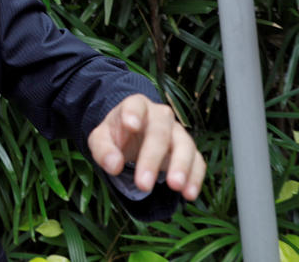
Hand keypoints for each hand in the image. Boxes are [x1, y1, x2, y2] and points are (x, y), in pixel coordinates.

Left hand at [87, 94, 204, 201]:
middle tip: (143, 184)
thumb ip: (103, 149)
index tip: (131, 125)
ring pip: (185, 145)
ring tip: (175, 187)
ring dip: (181, 166)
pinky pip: (197, 161)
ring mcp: (177, 132)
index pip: (136, 105)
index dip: (134, 113)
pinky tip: (188, 194)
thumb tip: (113, 165)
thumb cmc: (117, 135)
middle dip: (152, 158)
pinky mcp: (189, 150)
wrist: (133, 135)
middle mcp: (160, 115)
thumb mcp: (101, 138)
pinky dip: (195, 177)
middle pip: (160, 132)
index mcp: (136, 106)